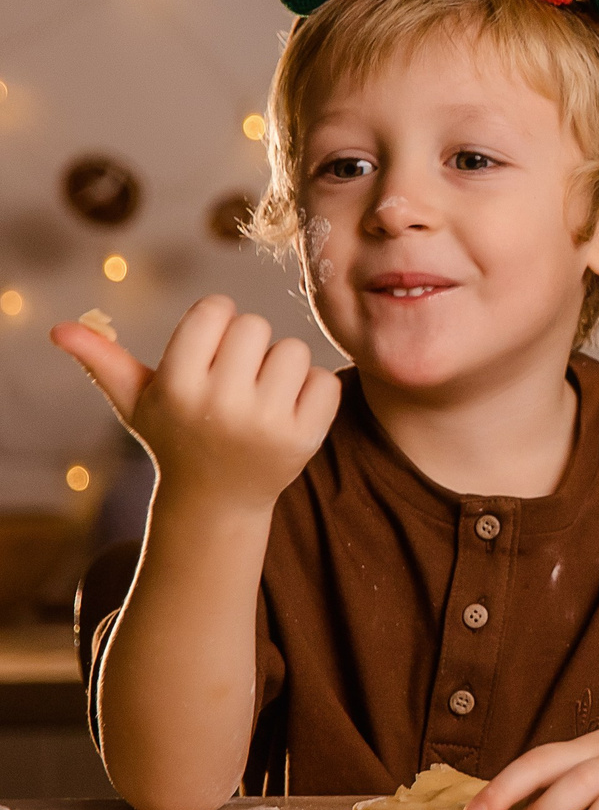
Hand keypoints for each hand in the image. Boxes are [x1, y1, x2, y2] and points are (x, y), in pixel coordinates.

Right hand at [52, 295, 338, 515]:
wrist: (215, 500)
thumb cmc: (174, 435)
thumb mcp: (136, 401)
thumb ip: (102, 361)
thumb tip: (60, 328)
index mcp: (176, 386)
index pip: (214, 309)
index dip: (215, 322)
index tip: (207, 349)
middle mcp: (220, 404)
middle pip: (255, 325)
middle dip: (247, 345)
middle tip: (233, 378)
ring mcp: (265, 423)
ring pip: (294, 350)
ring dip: (281, 367)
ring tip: (258, 397)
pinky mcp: (305, 438)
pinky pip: (326, 380)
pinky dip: (312, 391)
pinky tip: (286, 414)